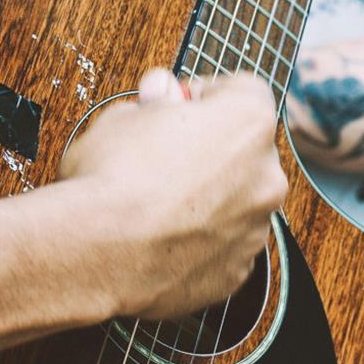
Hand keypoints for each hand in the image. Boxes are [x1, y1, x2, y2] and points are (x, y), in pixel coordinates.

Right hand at [58, 69, 285, 319]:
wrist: (97, 255)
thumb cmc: (109, 181)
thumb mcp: (122, 116)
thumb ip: (155, 103)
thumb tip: (161, 93)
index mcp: (247, 123)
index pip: (243, 91)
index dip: (203, 96)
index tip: (175, 107)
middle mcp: (266, 175)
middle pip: (244, 150)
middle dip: (209, 150)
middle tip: (161, 157)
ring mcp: (255, 228)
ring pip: (236, 201)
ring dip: (207, 197)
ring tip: (155, 205)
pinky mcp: (237, 271)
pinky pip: (223, 245)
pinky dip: (199, 240)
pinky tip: (161, 238)